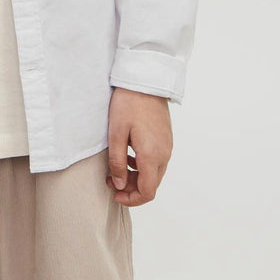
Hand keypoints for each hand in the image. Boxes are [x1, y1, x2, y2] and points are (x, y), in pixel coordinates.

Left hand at [105, 87, 172, 206]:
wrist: (145, 80)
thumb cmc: (128, 104)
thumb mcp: (116, 133)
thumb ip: (117, 162)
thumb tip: (119, 185)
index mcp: (152, 156)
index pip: (147, 192)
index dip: (131, 199)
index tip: (115, 194)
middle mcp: (164, 155)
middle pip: (152, 184)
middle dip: (132, 188)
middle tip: (111, 180)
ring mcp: (167, 146)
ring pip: (154, 173)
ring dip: (137, 177)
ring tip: (117, 168)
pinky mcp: (166, 138)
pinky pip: (157, 161)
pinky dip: (143, 166)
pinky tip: (129, 155)